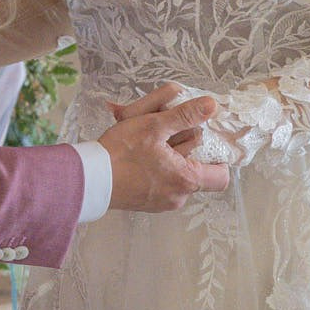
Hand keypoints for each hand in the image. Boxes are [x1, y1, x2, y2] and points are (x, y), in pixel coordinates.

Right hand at [97, 82, 229, 210]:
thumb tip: (212, 106)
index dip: (219, 158)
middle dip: (188, 150)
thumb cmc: (120, 153)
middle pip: (198, 172)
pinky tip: (142, 155)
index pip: (221, 176)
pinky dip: (159, 168)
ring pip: (179, 177)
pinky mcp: (147, 203)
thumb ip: (185, 115)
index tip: (206, 141)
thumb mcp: (153, 126)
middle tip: (169, 132)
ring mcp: (162, 202)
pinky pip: (163, 184)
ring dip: (172, 158)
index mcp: (186, 180)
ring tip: (152, 141)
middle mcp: (178, 197)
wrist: (88, 179)